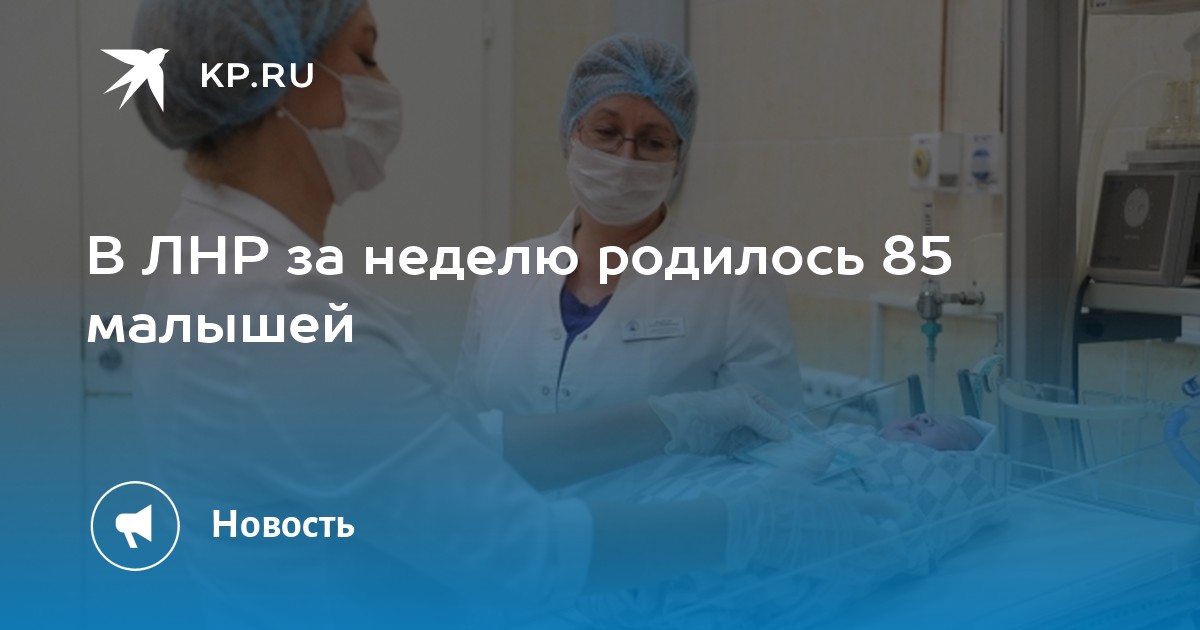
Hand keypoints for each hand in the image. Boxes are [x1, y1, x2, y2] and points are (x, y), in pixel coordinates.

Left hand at [648, 384, 791, 455]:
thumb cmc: (712, 408)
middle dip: (778, 441)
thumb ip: (765, 421)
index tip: (797, 443)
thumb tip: (787, 435)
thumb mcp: (743, 409)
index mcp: (752, 398)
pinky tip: (764, 465)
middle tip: (791, 457)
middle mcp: (748, 414)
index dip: (785, 427)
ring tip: (781, 463)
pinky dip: (755, 457)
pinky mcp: (731, 446)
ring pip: (761, 442)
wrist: (682, 424)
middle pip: (770, 429)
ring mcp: (739, 430)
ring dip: (768, 451)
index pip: (776, 413)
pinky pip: (749, 452)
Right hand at [720, 468, 909, 574]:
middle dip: (895, 542)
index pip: (878, 506)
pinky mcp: (822, 567)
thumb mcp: (794, 474)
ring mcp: (835, 550)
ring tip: (886, 560)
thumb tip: (830, 449)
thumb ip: (816, 463)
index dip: (895, 510)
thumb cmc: (772, 495)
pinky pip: (853, 576)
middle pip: (884, 541)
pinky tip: (864, 572)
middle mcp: (844, 528)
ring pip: (872, 562)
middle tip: (897, 542)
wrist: (751, 525)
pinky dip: (864, 574)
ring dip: (884, 561)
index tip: (904, 514)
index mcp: (840, 502)